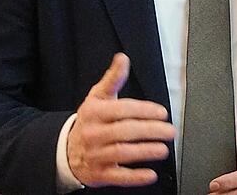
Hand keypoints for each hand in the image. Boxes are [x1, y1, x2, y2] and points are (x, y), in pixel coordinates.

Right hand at [67, 53, 175, 186]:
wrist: (66, 150)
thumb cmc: (90, 121)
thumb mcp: (97, 97)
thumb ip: (113, 78)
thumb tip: (123, 58)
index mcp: (94, 112)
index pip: (122, 110)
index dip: (144, 111)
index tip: (162, 112)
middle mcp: (94, 134)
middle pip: (125, 132)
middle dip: (150, 131)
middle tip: (169, 130)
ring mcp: (96, 155)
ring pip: (122, 153)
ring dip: (145, 151)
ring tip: (163, 148)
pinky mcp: (100, 174)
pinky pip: (118, 176)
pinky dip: (135, 177)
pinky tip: (151, 174)